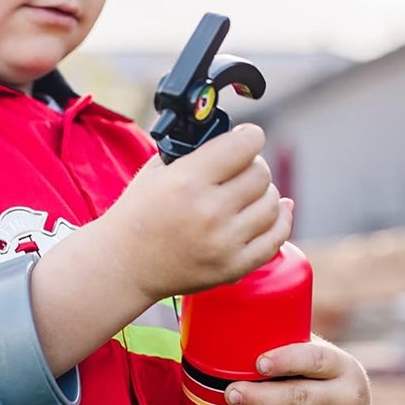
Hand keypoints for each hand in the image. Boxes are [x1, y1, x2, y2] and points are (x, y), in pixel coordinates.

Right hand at [99, 123, 292, 305]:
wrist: (123, 265)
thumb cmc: (138, 215)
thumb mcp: (156, 171)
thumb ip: (196, 152)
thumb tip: (236, 138)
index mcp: (187, 182)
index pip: (245, 145)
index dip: (249, 137)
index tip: (246, 138)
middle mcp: (208, 212)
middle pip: (261, 174)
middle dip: (253, 166)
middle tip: (239, 171)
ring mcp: (223, 243)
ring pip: (272, 204)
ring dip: (264, 193)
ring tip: (246, 195)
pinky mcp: (232, 267)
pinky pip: (275, 238)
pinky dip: (280, 220)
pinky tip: (275, 210)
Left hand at [219, 337, 369, 404]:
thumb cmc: (316, 377)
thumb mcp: (311, 357)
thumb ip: (284, 346)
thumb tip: (231, 336)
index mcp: (340, 365)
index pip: (314, 360)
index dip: (286, 361)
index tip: (258, 364)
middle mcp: (348, 396)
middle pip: (299, 398)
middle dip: (261, 398)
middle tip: (230, 395)